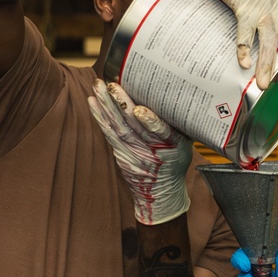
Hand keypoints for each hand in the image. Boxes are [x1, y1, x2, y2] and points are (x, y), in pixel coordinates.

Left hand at [88, 80, 190, 224]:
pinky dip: (100, 117)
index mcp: (173, 146)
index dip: (151, 122)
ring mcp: (134, 153)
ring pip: (118, 127)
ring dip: (106, 106)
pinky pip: (109, 133)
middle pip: (134, 126)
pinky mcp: (121, 153)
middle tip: (111, 85)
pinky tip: (92, 103)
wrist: (161, 191)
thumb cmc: (175, 161)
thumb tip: (175, 94)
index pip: (162, 133)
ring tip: (97, 87)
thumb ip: (179, 125)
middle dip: (121, 104)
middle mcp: (152, 150)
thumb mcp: (185, 145)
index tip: (140, 110)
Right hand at [182, 0, 277, 88]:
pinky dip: (246, 49)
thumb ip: (269, 23)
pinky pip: (247, 31)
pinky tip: (244, 63)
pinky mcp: (245, 6)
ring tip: (262, 84)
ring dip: (268, 65)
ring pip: (271, 41)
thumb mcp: (264, 4)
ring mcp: (264, 7)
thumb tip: (265, 55)